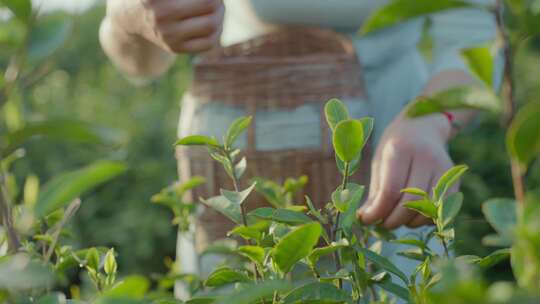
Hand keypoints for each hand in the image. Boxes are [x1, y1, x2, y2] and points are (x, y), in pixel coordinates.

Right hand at [107, 0, 223, 53]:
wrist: (132, 18)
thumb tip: (215, 0)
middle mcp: (161, 15)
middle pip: (209, 3)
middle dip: (217, 0)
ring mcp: (168, 35)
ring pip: (212, 25)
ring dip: (221, 14)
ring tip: (218, 7)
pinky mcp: (175, 48)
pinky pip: (209, 43)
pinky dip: (217, 31)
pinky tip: (214, 22)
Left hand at [357, 111, 455, 228]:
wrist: (423, 128)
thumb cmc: (395, 148)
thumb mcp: (379, 163)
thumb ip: (375, 192)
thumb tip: (365, 219)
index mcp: (401, 149)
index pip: (390, 190)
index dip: (377, 212)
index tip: (366, 220)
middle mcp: (425, 157)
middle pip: (410, 202)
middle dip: (392, 220)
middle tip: (381, 223)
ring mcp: (443, 168)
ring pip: (427, 209)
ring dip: (408, 222)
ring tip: (396, 217)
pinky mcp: (454, 180)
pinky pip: (441, 210)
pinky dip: (425, 219)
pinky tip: (412, 215)